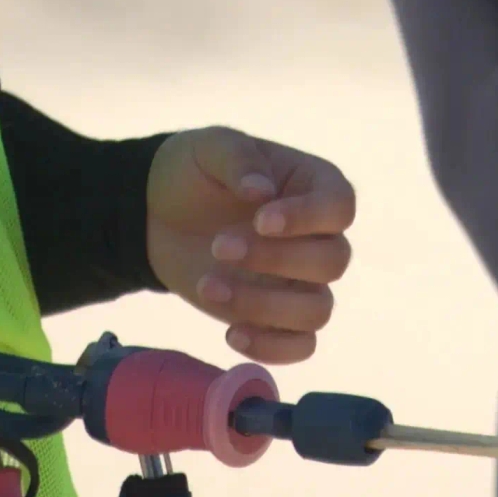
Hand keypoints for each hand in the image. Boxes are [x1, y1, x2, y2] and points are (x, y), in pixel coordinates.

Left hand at [144, 127, 355, 364]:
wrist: (157, 216)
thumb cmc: (194, 172)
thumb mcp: (211, 148)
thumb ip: (238, 159)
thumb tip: (262, 190)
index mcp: (313, 186)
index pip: (340, 207)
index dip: (308, 218)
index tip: (259, 220)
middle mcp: (319, 236)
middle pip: (333, 262)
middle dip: (275, 260)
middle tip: (218, 246)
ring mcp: (300, 280)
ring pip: (319, 310)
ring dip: (265, 306)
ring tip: (208, 286)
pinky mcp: (277, 317)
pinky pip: (301, 345)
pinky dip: (272, 348)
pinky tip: (230, 332)